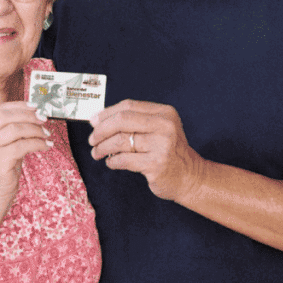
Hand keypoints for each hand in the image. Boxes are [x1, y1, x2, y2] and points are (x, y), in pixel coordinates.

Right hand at [0, 102, 51, 205]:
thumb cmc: (1, 166)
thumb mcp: (1, 142)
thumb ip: (10, 126)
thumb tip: (34, 111)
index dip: (17, 106)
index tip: (34, 106)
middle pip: (4, 116)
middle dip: (27, 115)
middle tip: (43, 118)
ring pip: (14, 129)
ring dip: (35, 129)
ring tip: (46, 133)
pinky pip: (22, 146)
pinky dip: (38, 143)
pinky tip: (45, 145)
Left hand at [88, 99, 205, 201]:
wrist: (190, 177)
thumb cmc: (168, 152)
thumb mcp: (158, 129)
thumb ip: (133, 121)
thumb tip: (97, 119)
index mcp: (164, 113)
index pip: (128, 106)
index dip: (107, 113)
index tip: (93, 121)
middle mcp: (165, 126)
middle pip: (122, 121)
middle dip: (101, 130)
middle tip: (92, 140)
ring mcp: (162, 145)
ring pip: (120, 141)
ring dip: (103, 147)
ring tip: (97, 153)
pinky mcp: (156, 165)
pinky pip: (124, 160)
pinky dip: (112, 161)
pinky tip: (111, 162)